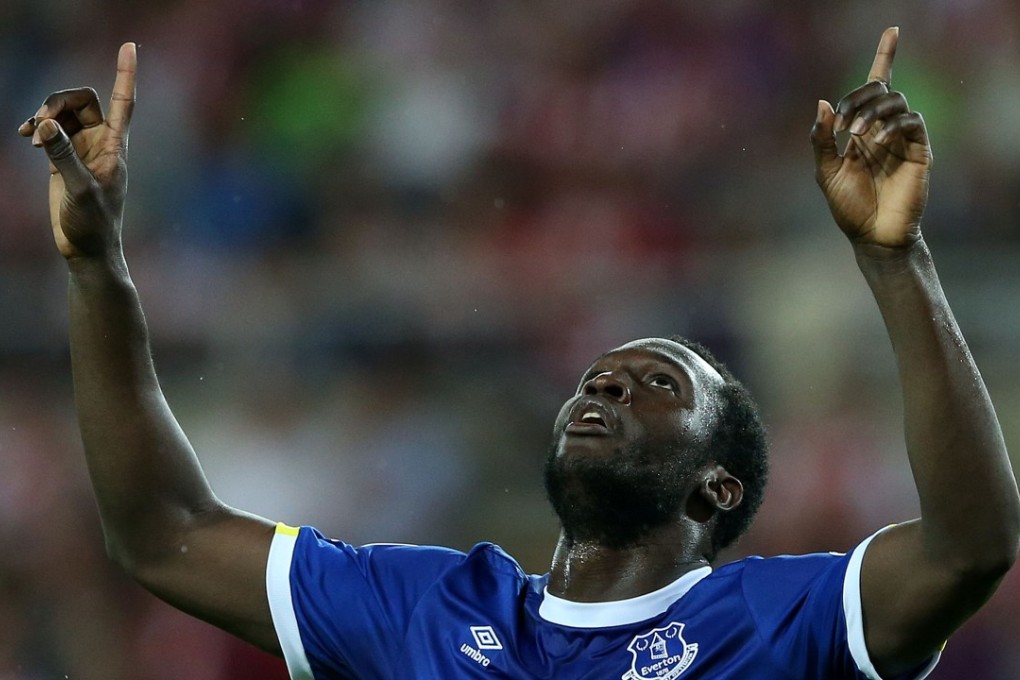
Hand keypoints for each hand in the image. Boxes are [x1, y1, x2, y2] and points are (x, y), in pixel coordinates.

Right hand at [18, 43, 136, 259]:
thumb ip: (62, 156)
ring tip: (28, 134)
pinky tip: (25, 137)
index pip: (123, 101)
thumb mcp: (79, 189)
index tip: (130, 45)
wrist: (87, 249)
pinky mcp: (64, 159)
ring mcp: (82, 149)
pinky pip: (50, 131)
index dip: (126, 73)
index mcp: (115, 146)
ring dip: (43, 115)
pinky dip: (36, 128)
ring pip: (63, 113)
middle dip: (57, 101)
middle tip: (39, 124)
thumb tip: (45, 126)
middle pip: (82, 100)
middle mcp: (101, 142)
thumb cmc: (93, 223)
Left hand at [811, 28, 931, 248]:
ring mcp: (903, 139)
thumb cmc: (849, 208)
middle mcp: (884, 129)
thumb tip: (822, 103)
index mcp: (862, 130)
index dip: (885, 56)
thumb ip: (821, 140)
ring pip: (896, 101)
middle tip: (841, 124)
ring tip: (856, 136)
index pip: (876, 86)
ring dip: (871, 111)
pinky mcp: (920, 151)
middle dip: (858, 96)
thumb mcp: (825, 172)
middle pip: (880, 89)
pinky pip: (912, 121)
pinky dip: (891, 125)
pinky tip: (875, 141)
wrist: (872, 237)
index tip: (893, 29)